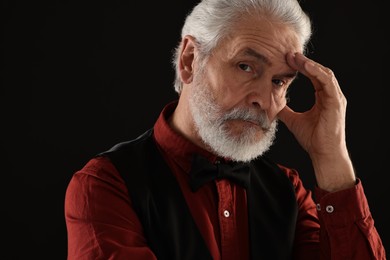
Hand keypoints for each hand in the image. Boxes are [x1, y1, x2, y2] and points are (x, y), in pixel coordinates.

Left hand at [278, 52, 354, 191]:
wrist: (323, 153)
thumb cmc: (313, 139)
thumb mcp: (293, 121)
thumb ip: (285, 111)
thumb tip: (272, 105)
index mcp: (323, 98)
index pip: (313, 76)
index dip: (301, 67)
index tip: (286, 60)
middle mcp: (331, 95)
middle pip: (318, 72)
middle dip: (304, 62)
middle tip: (289, 53)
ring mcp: (335, 98)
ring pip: (323, 73)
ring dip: (309, 64)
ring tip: (295, 57)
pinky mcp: (336, 102)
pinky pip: (327, 82)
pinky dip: (316, 72)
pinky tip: (305, 66)